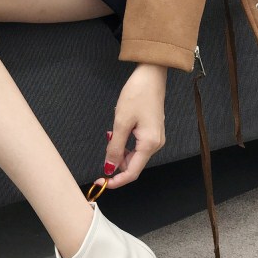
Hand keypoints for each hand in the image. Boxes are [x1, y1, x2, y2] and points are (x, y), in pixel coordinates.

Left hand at [98, 63, 167, 189]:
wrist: (151, 75)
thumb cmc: (137, 95)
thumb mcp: (121, 123)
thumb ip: (114, 148)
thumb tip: (109, 167)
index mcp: (149, 144)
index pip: (132, 172)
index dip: (116, 180)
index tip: (101, 182)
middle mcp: (156, 144)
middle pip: (133, 165)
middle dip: (116, 163)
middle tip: (103, 150)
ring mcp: (156, 138)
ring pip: (134, 155)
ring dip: (119, 152)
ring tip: (111, 134)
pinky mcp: (153, 132)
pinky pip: (137, 146)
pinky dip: (125, 144)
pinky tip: (118, 132)